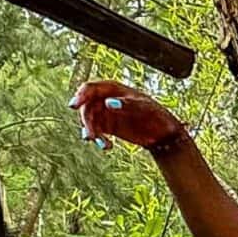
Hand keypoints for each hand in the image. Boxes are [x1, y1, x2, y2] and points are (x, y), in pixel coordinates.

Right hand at [72, 81, 188, 152]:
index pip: (90, 89)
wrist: (164, 133)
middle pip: (86, 107)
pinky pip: (96, 132)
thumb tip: (108, 103)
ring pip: (89, 121)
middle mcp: (106, 99)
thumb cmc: (156, 114)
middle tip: (91, 135)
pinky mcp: (109, 128)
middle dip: (86, 121)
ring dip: (91, 133)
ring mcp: (106, 114)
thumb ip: (126, 104)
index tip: (73, 106)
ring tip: (102, 144)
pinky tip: (107, 147)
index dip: (80, 96)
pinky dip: (98, 140)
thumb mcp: (144, 107)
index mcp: (113, 88)